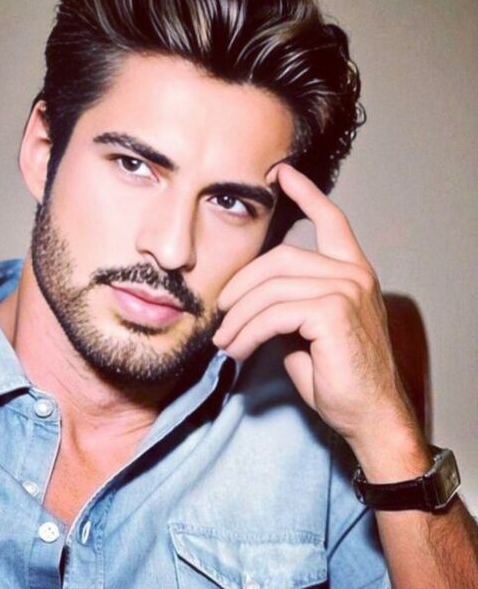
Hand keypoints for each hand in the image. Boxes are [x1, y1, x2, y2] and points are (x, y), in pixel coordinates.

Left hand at [213, 163, 420, 453]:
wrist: (368, 415)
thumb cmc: (338, 377)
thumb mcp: (308, 332)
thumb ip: (289, 304)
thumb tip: (248, 300)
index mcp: (352, 271)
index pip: (331, 220)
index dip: (305, 193)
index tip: (281, 174)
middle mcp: (354, 274)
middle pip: (281, 258)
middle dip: (241, 285)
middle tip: (220, 314)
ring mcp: (347, 290)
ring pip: (272, 287)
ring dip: (238, 316)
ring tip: (223, 340)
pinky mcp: (334, 312)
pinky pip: (274, 312)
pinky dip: (247, 331)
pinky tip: (237, 349)